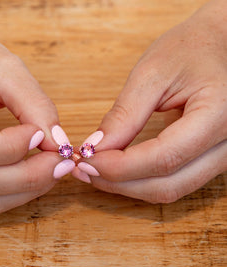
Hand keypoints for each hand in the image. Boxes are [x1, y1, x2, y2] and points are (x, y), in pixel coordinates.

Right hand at [0, 23, 74, 215]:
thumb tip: (59, 144)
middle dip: (30, 175)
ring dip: (29, 188)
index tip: (39, 132)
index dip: (10, 147)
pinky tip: (39, 172)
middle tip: (63, 161)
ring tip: (56, 166)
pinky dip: (19, 192)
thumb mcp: (3, 68)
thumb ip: (34, 104)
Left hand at [75, 0, 226, 202]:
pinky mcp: (209, 159)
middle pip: (167, 184)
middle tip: (84, 170)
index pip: (164, 157)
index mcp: (219, 115)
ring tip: (95, 171)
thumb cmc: (191, 49)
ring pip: (170, 190)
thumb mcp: (152, 74)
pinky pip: (173, 182)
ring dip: (128, 186)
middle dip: (119, 182)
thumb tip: (95, 148)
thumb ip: (125, 115)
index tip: (86, 161)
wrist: (219, 45)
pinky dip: (141, 181)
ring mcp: (222, 156)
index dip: (119, 166)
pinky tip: (117, 171)